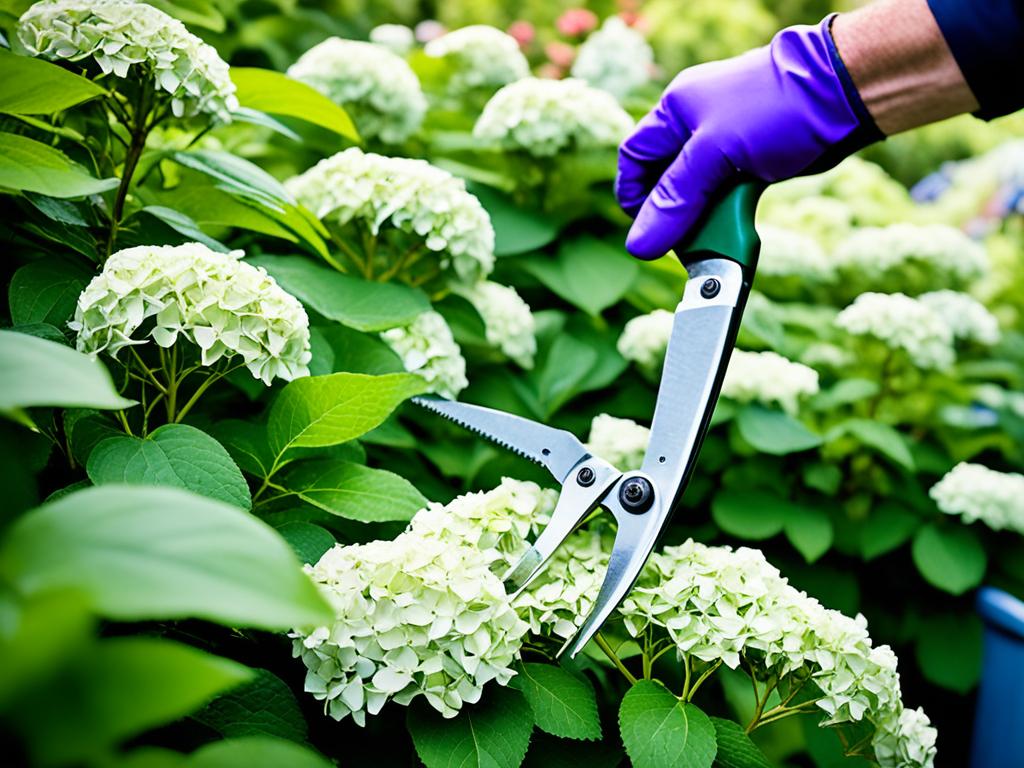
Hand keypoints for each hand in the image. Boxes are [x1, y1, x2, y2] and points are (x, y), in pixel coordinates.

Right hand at [616, 18, 878, 258]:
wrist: (846, 95)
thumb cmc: (777, 109)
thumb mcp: (714, 154)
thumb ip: (675, 200)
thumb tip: (639, 245)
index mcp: (676, 109)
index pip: (635, 157)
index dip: (634, 195)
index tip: (646, 228)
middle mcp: (695, 123)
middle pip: (665, 179)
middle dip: (673, 212)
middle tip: (683, 240)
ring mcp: (725, 141)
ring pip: (697, 191)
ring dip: (703, 216)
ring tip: (715, 234)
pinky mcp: (751, 159)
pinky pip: (725, 192)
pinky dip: (727, 211)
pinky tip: (736, 223)